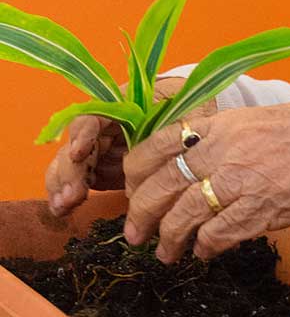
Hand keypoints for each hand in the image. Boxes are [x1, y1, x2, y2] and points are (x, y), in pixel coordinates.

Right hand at [45, 78, 213, 215]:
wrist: (199, 123)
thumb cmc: (192, 111)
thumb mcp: (185, 110)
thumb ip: (171, 124)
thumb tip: (166, 138)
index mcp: (121, 107)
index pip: (93, 117)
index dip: (83, 134)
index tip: (79, 153)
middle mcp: (105, 128)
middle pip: (76, 146)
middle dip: (69, 171)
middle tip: (71, 194)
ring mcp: (103, 150)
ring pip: (72, 165)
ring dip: (63, 185)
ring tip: (64, 205)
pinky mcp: (106, 170)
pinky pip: (81, 181)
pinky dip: (69, 194)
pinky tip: (63, 209)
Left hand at [121, 93, 289, 263]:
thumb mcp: (250, 121)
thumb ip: (216, 139)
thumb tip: (184, 165)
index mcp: (215, 126)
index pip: (154, 146)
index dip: (134, 173)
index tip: (130, 188)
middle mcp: (220, 151)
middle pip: (160, 186)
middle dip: (140, 214)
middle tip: (134, 232)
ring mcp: (238, 180)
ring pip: (182, 215)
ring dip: (169, 239)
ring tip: (166, 252)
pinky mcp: (257, 208)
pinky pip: (216, 234)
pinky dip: (205, 247)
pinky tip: (204, 252)